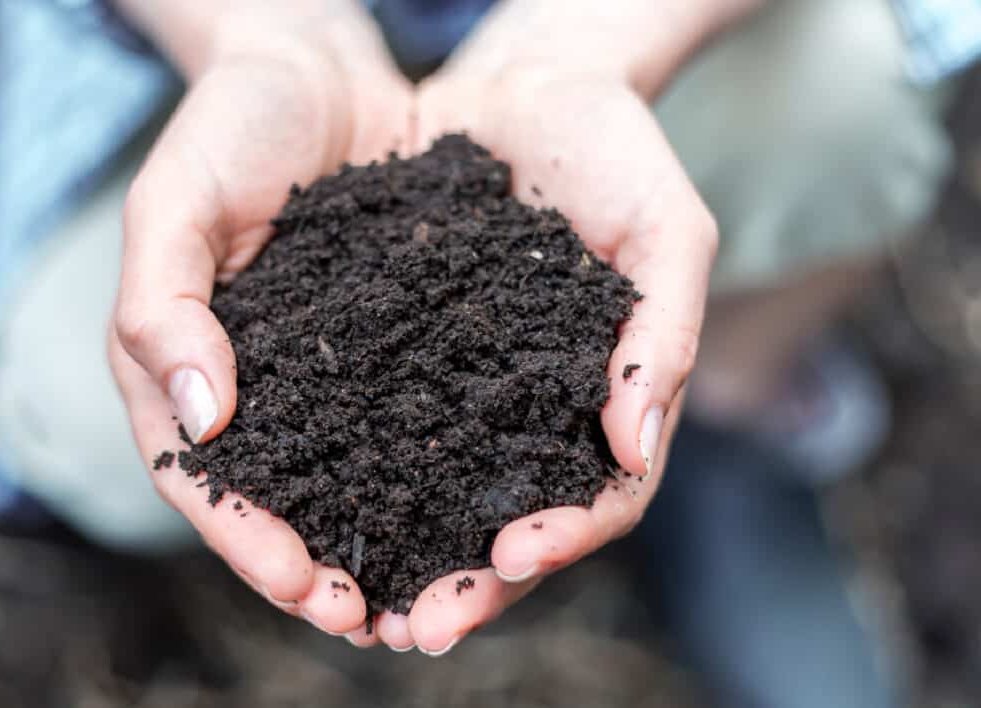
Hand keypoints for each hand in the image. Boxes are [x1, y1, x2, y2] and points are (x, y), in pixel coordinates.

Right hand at [109, 3, 412, 635]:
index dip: (249, 542)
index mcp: (187, 371)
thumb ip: (165, 307)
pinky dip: (437, 464)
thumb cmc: (231, 127)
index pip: (207, 482)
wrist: (318, 75)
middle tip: (377, 622)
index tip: (303, 586)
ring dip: (390, 539)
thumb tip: (204, 419)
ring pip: (354, 474)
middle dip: (326, 568)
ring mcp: (329, 371)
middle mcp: (260, 387)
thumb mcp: (175, 203)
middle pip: (285, 500)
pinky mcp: (394, 344)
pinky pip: (414, 413)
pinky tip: (476, 498)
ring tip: (435, 591)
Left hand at [363, 24, 719, 653]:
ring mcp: (475, 388)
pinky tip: (315, 505)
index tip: (514, 555)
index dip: (564, 535)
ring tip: (357, 603)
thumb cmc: (617, 151)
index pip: (601, 496)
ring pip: (443, 494)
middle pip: (514, 519)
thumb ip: (664, 335)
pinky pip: (384, 423)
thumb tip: (635, 449)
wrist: (532, 86)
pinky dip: (357, 475)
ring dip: (405, 556)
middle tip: (420, 626)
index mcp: (612, 399)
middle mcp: (539, 411)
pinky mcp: (413, 354)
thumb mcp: (664, 231)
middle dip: (473, 581)